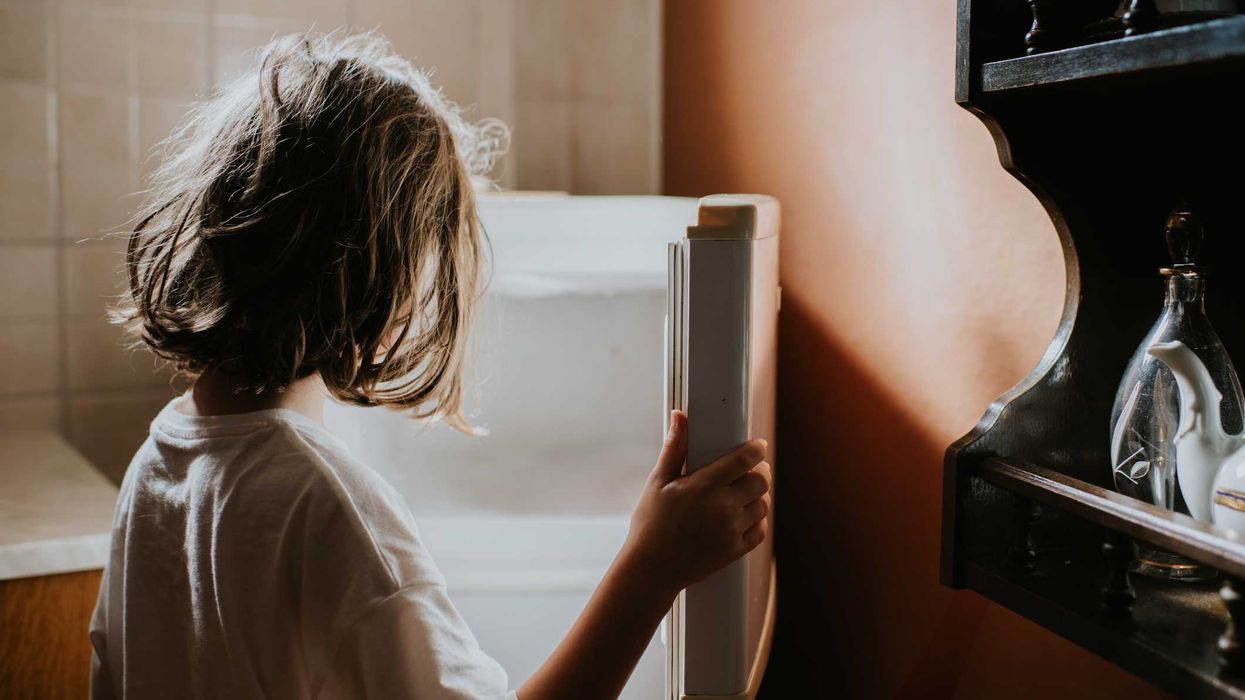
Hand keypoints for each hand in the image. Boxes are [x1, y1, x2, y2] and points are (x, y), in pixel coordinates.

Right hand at [621, 410, 771, 593]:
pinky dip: (756, 521)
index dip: (756, 449)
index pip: (745, 460)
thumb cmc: (650, 523)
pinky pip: (760, 531)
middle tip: (750, 471)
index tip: (757, 446)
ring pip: (763, 506)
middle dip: (759, 472)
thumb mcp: (658, 482)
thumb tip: (680, 416)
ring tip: (744, 494)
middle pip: (761, 482)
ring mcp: (731, 531)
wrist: (651, 569)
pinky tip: (743, 517)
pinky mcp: (735, 551)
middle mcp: (722, 508)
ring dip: (758, 497)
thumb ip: (674, 448)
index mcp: (703, 486)